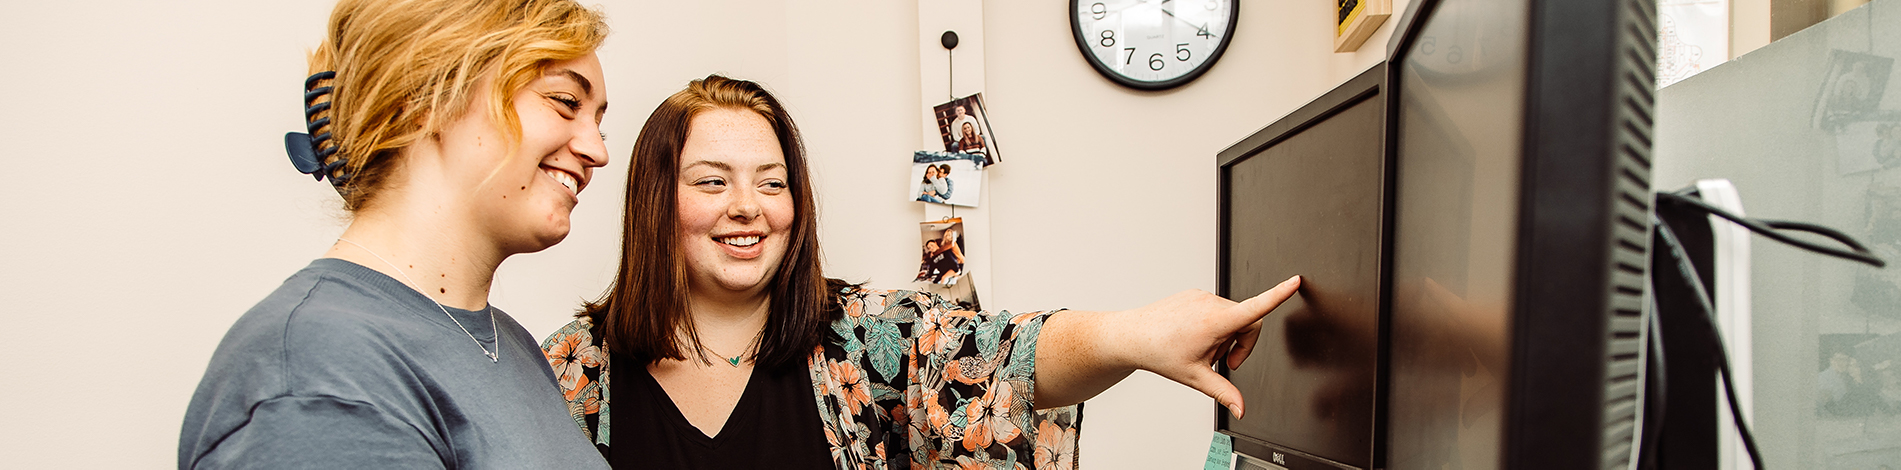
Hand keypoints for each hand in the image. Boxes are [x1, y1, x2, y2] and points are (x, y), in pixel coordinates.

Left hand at [1105, 275, 1299, 417]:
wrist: (1133, 335)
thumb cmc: (1160, 353)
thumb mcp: (1196, 377)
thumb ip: (1224, 393)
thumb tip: (1241, 410)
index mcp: (1215, 322)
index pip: (1256, 307)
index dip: (1279, 295)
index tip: (1295, 281)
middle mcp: (1210, 303)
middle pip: (1248, 321)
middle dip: (1241, 344)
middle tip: (1223, 363)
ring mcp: (1202, 296)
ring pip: (1232, 316)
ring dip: (1226, 336)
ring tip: (1202, 349)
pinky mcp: (1195, 294)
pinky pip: (1217, 309)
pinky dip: (1214, 325)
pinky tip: (1194, 337)